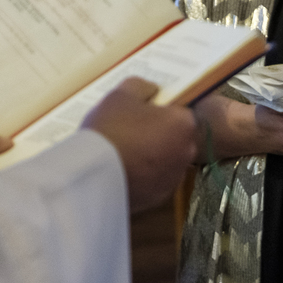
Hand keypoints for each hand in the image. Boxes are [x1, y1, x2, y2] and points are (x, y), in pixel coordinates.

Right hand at [82, 77, 196, 212]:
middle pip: (176, 136)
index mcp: (184, 123)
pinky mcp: (162, 196)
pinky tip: (125, 169)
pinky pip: (156, 178)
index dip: (161, 109)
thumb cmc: (110, 129)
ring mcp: (176, 176)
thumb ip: (142, 86)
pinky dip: (146, 174)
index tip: (142, 111)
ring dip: (153, 154)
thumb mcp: (121, 95)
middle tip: (131, 129)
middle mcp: (187, 151)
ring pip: (167, 158)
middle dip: (159, 132)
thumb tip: (152, 90)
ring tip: (125, 151)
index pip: (180, 110)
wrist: (94, 175)